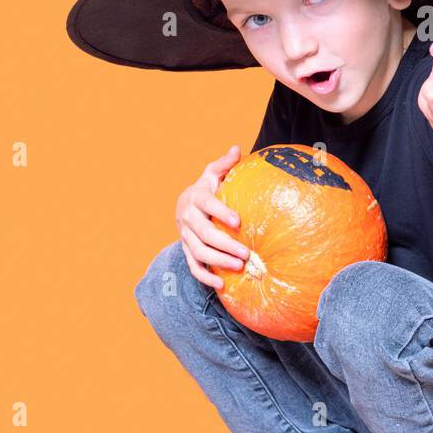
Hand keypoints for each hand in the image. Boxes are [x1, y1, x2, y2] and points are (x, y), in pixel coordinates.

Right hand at [174, 145, 250, 289]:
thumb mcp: (213, 173)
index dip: (221, 212)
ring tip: (240, 266)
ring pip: (199, 252)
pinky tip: (222, 284)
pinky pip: (193, 266)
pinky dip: (206, 276)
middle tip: (246, 253)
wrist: (185, 205)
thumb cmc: (208, 188)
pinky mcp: (186, 250)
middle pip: (204, 234)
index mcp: (196, 197)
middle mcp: (187, 218)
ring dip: (218, 261)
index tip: (238, 222)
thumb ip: (225, 164)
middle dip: (225, 244)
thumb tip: (237, 148)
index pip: (207, 204)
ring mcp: (185, 236)